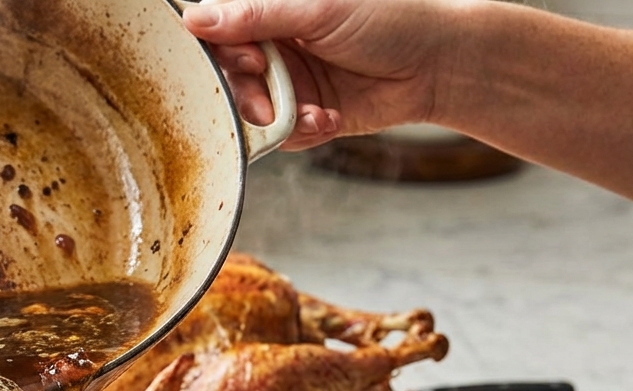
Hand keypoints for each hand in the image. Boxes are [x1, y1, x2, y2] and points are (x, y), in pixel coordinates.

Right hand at [183, 0, 462, 149]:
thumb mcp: (318, 9)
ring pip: (250, 111)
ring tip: (309, 113)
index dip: (219, 51)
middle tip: (267, 97)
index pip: (217, 30)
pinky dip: (300, 132)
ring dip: (275, 118)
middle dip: (244, 92)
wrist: (438, 65)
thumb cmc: (389, 19)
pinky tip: (327, 121)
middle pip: (227, 77)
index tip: (245, 61)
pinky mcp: (304, 116)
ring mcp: (287, 82)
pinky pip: (280, 135)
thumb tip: (194, 17)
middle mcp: (273, 45)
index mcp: (270, 10)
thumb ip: (255, 14)